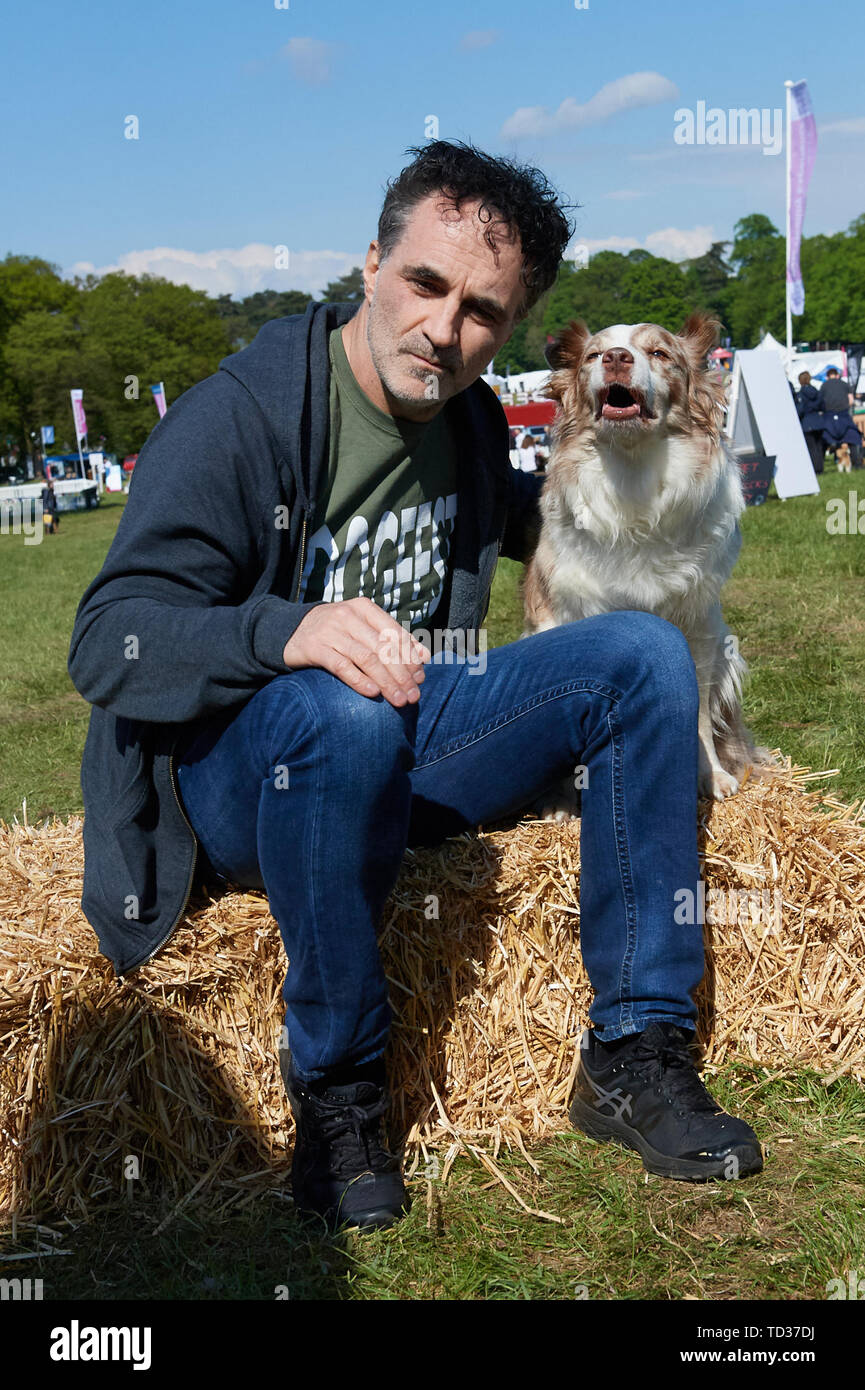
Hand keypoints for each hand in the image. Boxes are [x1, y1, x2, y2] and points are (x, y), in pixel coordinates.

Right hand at [282, 598, 429, 706]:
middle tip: (414, 696)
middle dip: (402, 674)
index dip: (410, 656)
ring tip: (399, 700)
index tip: (421, 678)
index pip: (394, 633)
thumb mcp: (361, 628)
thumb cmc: (335, 632)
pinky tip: (373, 693)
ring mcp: (330, 631)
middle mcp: (348, 616)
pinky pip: (341, 666)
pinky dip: (359, 680)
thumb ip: (390, 639)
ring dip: (386, 682)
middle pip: (383, 648)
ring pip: (366, 658)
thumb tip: (424, 657)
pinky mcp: (314, 648)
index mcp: (363, 608)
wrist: (289, 630)